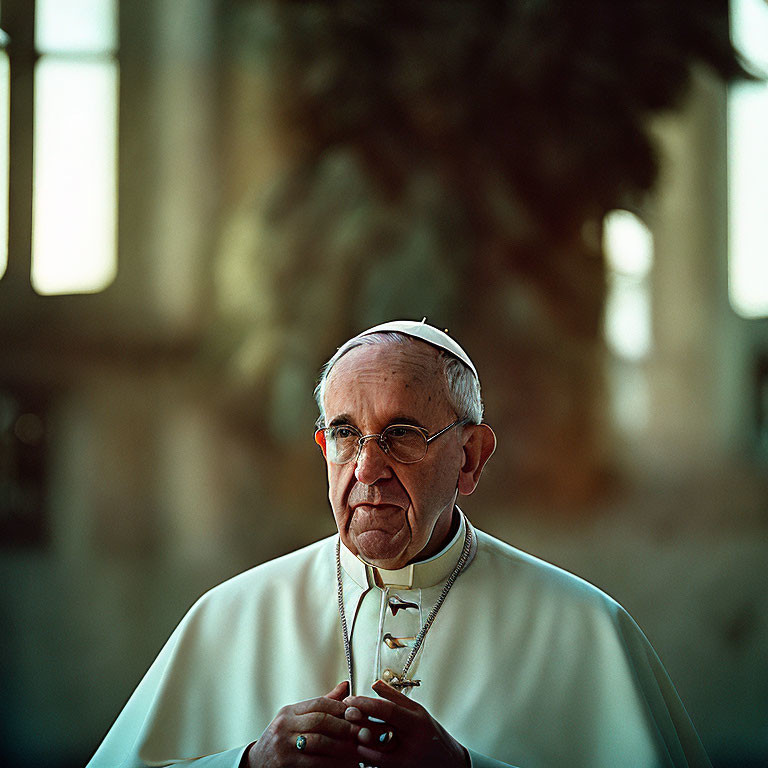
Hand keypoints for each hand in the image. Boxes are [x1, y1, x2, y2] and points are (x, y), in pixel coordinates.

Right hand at [246, 681, 359, 765]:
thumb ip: (321, 705)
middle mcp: (285, 725)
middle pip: (320, 720)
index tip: (357, 713)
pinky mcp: (287, 764)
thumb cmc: (281, 741)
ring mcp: (284, 745)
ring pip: (320, 741)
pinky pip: (316, 762)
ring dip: (342, 746)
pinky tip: (346, 764)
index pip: (318, 703)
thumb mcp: (295, 720)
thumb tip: (345, 686)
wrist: (256, 765)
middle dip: (344, 726)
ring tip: (358, 750)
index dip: (340, 707)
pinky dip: (334, 763)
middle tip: (362, 732)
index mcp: (289, 712)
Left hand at [343, 679, 469, 767]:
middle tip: (344, 712)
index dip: (366, 704)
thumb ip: (395, 697)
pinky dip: (367, 757)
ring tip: (348, 730)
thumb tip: (375, 684)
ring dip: (359, 740)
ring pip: (376, 752)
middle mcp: (412, 741)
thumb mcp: (418, 712)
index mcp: (417, 721)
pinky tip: (358, 749)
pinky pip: (379, 765)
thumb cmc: (432, 735)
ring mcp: (407, 760)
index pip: (388, 710)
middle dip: (359, 720)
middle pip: (380, 730)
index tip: (350, 699)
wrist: (450, 764)